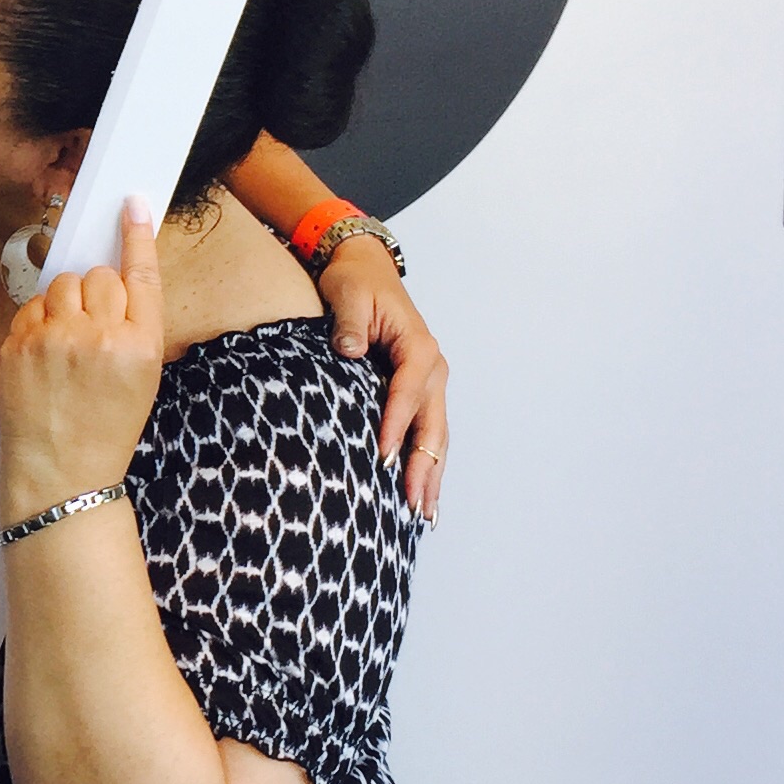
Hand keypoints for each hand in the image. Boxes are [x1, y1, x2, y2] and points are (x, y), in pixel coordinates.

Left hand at [0, 201, 163, 526]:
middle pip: (98, 276)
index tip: (132, 205)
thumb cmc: (105, 431)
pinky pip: (31, 307)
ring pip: (61, 284)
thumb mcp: (141, 380)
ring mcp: (54, 339)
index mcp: (140, 346)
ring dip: (65, 302)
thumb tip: (112, 281)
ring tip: (66, 343)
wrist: (62, 475)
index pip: (141, 275)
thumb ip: (132, 327)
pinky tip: (44, 354)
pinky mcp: (18, 344)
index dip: (136, 236)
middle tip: (92, 326)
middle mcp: (100, 337)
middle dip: (95, 291)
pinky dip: (37, 321)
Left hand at [316, 238, 447, 518]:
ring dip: (431, 475)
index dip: (394, 426)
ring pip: (435, 436)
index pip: (406, 393)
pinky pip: (427, 433)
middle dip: (423, 467)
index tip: (379, 458)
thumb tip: (351, 351)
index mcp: (418, 347)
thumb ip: (350, 323)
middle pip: (431, 425)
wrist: (364, 268)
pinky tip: (422, 495)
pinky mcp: (420, 392)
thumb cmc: (354, 281)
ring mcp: (430, 383)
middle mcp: (432, 369)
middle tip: (414, 506)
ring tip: (426, 515)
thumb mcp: (348, 293)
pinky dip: (427, 464)